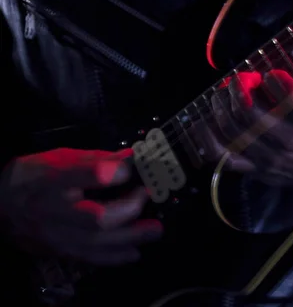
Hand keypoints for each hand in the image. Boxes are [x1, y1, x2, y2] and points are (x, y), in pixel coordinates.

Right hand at [0, 148, 161, 264]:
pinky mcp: (58, 250)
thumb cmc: (33, 176)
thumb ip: (96, 159)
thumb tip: (130, 158)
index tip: (131, 168)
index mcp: (54, 179)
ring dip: (131, 238)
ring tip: (155, 230)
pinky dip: (114, 257)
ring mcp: (56, 235)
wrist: (0, 207)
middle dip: (129, 211)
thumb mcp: (59, 158)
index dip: (111, 173)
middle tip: (148, 199)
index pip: (84, 175)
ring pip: (97, 243)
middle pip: (96, 219)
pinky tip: (134, 252)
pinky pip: (89, 258)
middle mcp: (54, 210)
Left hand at [196, 71, 292, 186]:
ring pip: (234, 132)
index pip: (290, 98)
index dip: (274, 81)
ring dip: (221, 108)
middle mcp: (288, 141)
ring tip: (219, 95)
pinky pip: (224, 158)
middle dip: (236, 90)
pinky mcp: (254, 170)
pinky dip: (208, 140)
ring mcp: (268, 158)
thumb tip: (292, 57)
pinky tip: (200, 124)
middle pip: (250, 113)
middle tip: (235, 80)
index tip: (268, 74)